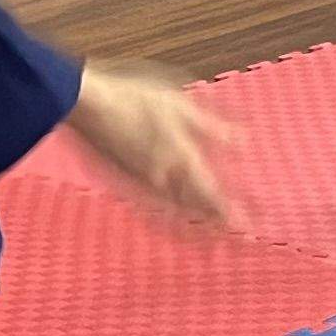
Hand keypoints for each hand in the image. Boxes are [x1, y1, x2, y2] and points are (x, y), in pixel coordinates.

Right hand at [64, 62, 236, 226]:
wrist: (92, 108)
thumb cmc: (136, 101)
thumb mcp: (181, 107)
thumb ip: (211, 128)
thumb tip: (242, 139)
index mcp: (181, 158)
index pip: (210, 193)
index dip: (227, 212)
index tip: (242, 227)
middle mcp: (164, 177)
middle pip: (194, 207)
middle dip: (213, 222)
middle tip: (230, 234)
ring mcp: (146, 180)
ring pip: (176, 207)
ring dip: (194, 220)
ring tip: (210, 230)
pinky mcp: (131, 177)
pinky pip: (158, 201)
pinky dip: (171, 212)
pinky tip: (176, 212)